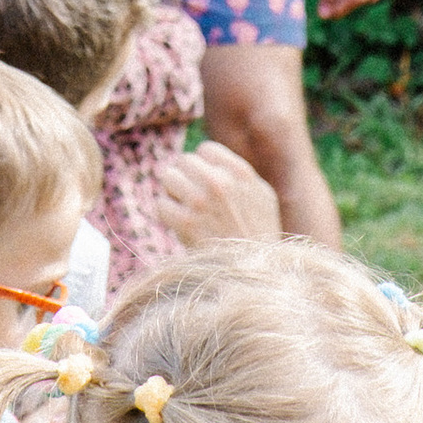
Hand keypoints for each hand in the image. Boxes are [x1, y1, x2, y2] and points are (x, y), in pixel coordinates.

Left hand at [156, 141, 282, 251]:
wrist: (251, 272)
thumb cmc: (257, 234)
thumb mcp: (262, 195)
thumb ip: (238, 173)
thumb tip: (207, 155)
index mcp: (240, 172)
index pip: (205, 150)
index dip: (203, 166)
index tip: (207, 183)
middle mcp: (220, 182)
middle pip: (183, 160)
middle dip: (185, 177)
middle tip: (191, 196)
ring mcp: (200, 201)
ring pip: (167, 176)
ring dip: (172, 192)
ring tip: (184, 207)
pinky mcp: (185, 222)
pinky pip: (161, 203)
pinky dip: (167, 214)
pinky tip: (180, 224)